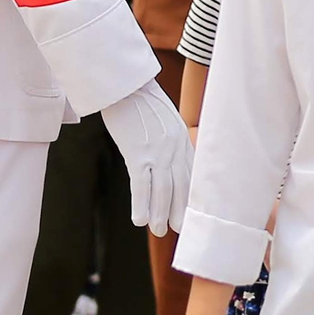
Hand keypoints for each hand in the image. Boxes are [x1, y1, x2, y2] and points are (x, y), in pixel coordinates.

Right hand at [101, 80, 192, 234]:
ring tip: (159, 231)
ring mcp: (156, 152)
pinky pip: (141, 186)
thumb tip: (167, 151)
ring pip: (163, 191)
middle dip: (180, 210)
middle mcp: (173, 147)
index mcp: (181, 137)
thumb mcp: (163, 115)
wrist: (123, 82)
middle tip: (179, 229)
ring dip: (161, 214)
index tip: (189, 210)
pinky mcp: (137, 153)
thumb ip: (169, 135)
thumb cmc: (138, 97)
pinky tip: (139, 220)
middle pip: (181, 186)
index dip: (190, 195)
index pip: (190, 173)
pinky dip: (142, 205)